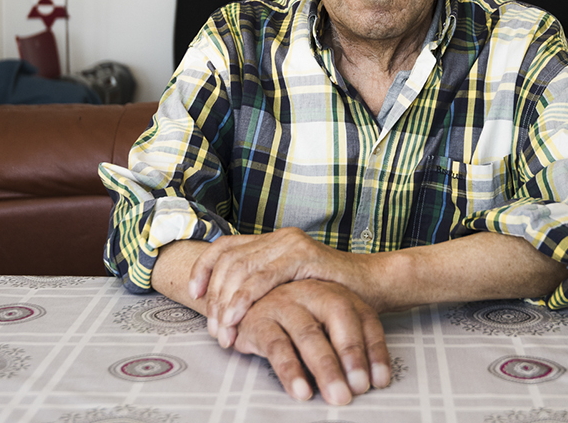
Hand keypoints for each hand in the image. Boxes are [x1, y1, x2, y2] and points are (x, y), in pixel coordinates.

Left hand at [188, 228, 378, 347]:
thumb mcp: (290, 288)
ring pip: (240, 268)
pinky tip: (236, 317)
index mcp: (271, 240)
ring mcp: (290, 243)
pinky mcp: (303, 255)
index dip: (203, 269)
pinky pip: (263, 277)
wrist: (373, 285)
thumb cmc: (333, 292)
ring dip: (226, 303)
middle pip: (228, 261)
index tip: (194, 295)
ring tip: (224, 331)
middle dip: (214, 298)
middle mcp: (278, 236)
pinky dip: (244, 299)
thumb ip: (264, 288)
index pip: (224, 246)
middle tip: (214, 330)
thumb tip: (226, 309)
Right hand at [232, 279, 391, 404]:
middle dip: (351, 355)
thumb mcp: (327, 326)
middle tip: (359, 388)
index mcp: (337, 293)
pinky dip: (291, 370)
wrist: (248, 304)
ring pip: (309, 334)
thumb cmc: (297, 320)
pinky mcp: (259, 320)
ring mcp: (285, 303)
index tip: (379, 381)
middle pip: (339, 318)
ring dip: (325, 367)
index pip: (365, 318)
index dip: (375, 350)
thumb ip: (351, 345)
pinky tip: (302, 390)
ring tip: (336, 395)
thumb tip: (374, 380)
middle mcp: (313, 292)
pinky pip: (276, 346)